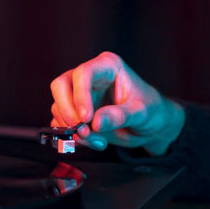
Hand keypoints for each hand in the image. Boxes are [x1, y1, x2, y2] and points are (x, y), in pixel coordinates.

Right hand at [50, 51, 184, 154]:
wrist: (150, 126)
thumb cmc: (151, 110)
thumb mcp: (142, 113)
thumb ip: (120, 116)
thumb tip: (96, 123)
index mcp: (107, 66)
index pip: (82, 73)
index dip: (80, 96)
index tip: (86, 119)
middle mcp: (89, 77)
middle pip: (60, 86)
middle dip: (68, 112)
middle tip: (84, 131)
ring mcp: (80, 94)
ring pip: (58, 108)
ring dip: (74, 129)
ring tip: (98, 141)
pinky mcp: (76, 112)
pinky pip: (60, 123)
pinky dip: (71, 137)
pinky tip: (93, 142)